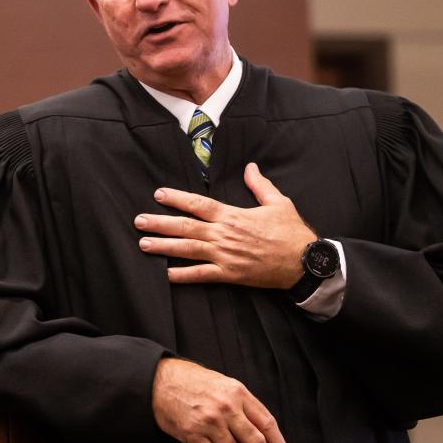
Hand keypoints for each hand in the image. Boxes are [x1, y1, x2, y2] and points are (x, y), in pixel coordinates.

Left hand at [134, 162, 315, 287]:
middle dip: (160, 223)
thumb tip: (250, 166)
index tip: (158, 195)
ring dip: (164, 247)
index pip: (198, 204)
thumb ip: (259, 185)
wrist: (304, 262)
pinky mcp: (230, 274)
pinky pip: (202, 275)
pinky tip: (166, 274)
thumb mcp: (278, 202)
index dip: (177, 199)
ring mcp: (225, 255)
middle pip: (185, 227)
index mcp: (232, 215)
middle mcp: (224, 234)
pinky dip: (183, 275)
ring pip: (188, 250)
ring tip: (144, 244)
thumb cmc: (292, 232)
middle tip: (138, 221)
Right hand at [152, 358, 289, 442]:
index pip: (267, 423)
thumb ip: (244, 405)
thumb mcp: (225, 385)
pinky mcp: (192, 432)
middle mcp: (227, 408)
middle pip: (254, 442)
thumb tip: (263, 432)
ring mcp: (209, 421)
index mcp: (239, 393)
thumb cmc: (196, 382)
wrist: (163, 379)